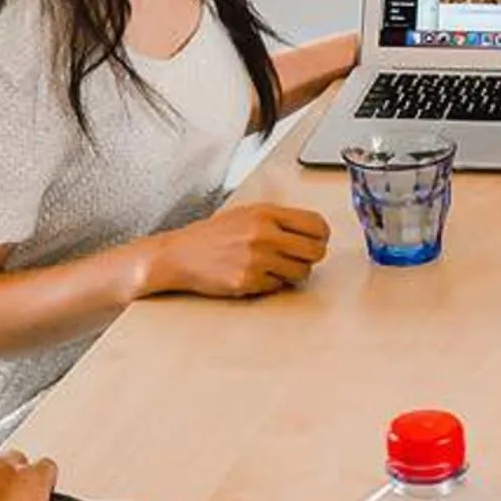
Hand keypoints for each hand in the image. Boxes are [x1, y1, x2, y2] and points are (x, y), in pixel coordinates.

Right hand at [146, 203, 329, 298]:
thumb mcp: (248, 213)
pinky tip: (256, 274)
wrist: (179, 255)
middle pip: (316, 251)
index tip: (318, 239)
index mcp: (266, 214)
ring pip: (301, 272)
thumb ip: (280, 219)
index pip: (317, 224)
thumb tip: (314, 230)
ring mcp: (256, 260)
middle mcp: (264, 235)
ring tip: (275, 266)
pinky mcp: (248, 281)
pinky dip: (272, 283)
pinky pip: (279, 286)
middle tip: (300, 257)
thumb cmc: (213, 235)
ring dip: (293, 272)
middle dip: (311, 256)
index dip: (322, 235)